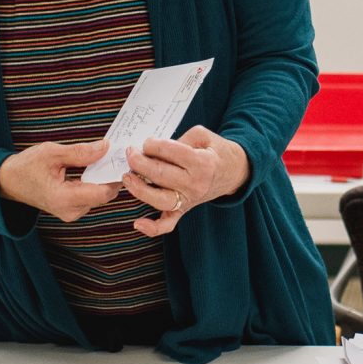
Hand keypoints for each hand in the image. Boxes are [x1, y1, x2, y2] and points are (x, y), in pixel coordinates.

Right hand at [0, 141, 120, 222]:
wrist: (7, 181)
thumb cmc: (26, 166)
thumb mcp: (52, 153)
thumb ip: (81, 152)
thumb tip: (106, 147)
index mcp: (63, 198)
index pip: (103, 193)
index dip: (116, 175)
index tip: (123, 158)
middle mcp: (70, 210)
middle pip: (104, 194)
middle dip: (112, 175)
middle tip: (118, 154)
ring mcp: (71, 212)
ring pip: (100, 196)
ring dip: (104, 178)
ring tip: (106, 158)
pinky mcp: (72, 209)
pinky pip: (92, 196)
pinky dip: (96, 182)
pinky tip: (96, 167)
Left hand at [120, 126, 249, 237]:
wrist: (235, 172)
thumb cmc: (216, 152)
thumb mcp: (203, 136)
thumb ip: (180, 139)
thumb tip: (154, 149)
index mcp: (202, 163)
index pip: (169, 151)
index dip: (152, 144)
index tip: (146, 142)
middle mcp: (195, 184)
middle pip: (159, 174)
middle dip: (139, 162)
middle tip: (130, 153)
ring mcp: (189, 200)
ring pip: (158, 199)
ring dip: (138, 188)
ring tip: (127, 176)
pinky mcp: (184, 210)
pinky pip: (168, 224)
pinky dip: (152, 227)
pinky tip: (138, 223)